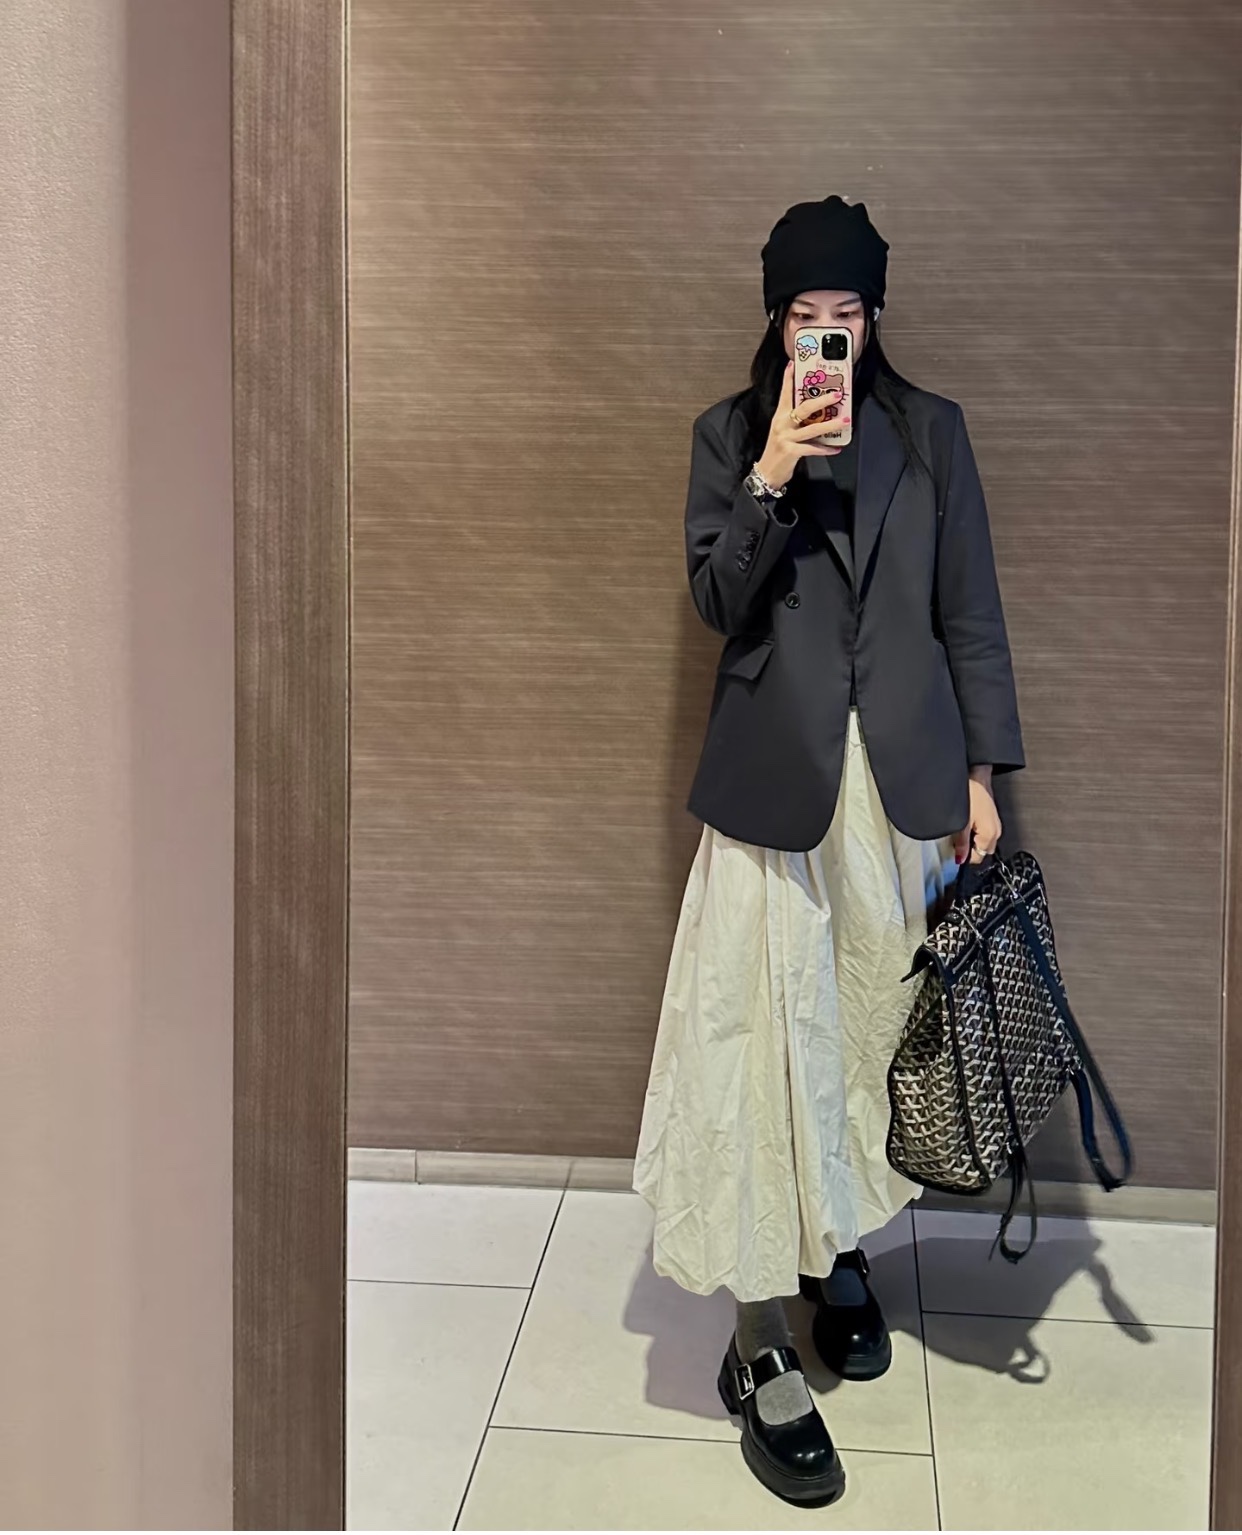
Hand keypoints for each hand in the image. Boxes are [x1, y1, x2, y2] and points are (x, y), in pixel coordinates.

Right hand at [754, 362, 846, 491]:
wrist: (767, 472)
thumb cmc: (778, 451)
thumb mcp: (783, 431)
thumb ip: (796, 421)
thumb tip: (818, 413)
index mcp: (780, 417)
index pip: (785, 394)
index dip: (788, 379)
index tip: (793, 364)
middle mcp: (782, 424)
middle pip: (804, 409)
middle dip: (822, 400)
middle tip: (836, 394)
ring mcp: (786, 438)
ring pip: (812, 428)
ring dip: (830, 425)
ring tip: (844, 421)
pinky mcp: (791, 452)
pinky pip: (812, 449)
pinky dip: (825, 449)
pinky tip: (836, 448)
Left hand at [953, 777, 1001, 865]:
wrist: (977, 776)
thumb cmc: (971, 794)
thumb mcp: (961, 823)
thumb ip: (961, 843)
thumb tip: (960, 858)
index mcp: (990, 835)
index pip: (978, 858)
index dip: (965, 857)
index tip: (955, 853)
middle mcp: (997, 832)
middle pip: (983, 851)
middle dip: (970, 850)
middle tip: (957, 842)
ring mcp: (996, 824)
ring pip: (984, 842)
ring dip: (973, 841)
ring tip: (961, 829)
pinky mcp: (992, 818)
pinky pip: (985, 832)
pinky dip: (976, 832)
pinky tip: (968, 823)